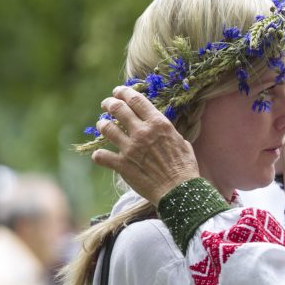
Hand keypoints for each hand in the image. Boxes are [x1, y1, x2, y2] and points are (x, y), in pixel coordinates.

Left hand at [91, 86, 199, 204]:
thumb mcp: (182, 142)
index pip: (136, 100)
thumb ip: (168, 132)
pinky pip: (101, 156)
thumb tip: (162, 128)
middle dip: (109, 103)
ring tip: (103, 125)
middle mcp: (142, 132)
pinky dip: (99, 155)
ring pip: (106, 128)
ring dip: (102, 125)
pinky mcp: (122, 165)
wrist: (179, 191)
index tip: (118, 92)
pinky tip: (101, 156)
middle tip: (107, 105)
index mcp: (158, 124)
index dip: (123, 92)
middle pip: (117, 108)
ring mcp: (130, 148)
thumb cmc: (185, 168)